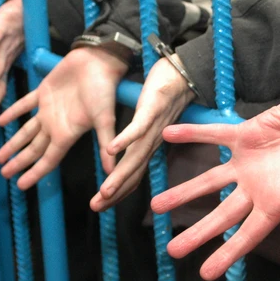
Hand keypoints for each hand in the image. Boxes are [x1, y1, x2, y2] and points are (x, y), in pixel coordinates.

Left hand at [0, 47, 127, 189]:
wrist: (99, 61)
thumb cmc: (103, 91)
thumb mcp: (104, 119)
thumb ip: (105, 143)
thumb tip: (112, 171)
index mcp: (67, 134)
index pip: (48, 160)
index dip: (34, 173)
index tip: (20, 185)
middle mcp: (56, 124)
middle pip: (34, 149)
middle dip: (18, 161)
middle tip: (3, 173)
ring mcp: (49, 109)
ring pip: (26, 130)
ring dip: (13, 142)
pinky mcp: (44, 91)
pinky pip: (24, 105)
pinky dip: (13, 112)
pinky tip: (0, 120)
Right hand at [90, 55, 195, 210]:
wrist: (184, 73)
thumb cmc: (162, 96)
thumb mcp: (146, 122)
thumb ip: (135, 139)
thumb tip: (121, 151)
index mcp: (149, 146)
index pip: (132, 175)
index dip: (117, 192)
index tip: (100, 205)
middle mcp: (152, 142)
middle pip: (132, 172)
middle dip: (114, 193)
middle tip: (95, 207)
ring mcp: (154, 127)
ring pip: (135, 156)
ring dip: (119, 176)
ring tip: (104, 191)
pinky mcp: (153, 108)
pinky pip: (139, 127)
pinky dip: (125, 139)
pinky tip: (111, 149)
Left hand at [151, 85, 279, 280]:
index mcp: (277, 203)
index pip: (247, 235)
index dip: (227, 254)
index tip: (205, 273)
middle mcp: (257, 186)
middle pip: (221, 215)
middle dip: (197, 232)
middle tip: (172, 250)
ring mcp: (248, 161)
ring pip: (209, 179)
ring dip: (184, 190)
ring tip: (156, 205)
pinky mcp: (246, 133)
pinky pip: (213, 134)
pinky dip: (192, 134)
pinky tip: (167, 135)